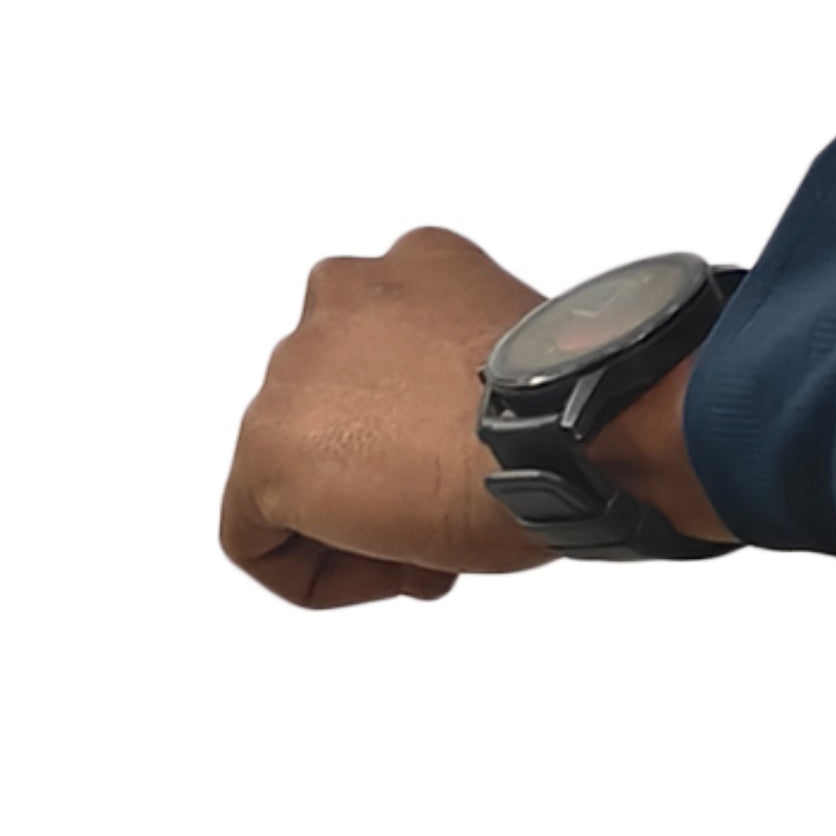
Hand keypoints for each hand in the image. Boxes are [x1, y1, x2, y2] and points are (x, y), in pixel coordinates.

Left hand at [218, 226, 555, 608]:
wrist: (571, 432)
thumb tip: (460, 437)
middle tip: (447, 510)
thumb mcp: (526, 357)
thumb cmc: (577, 404)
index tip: (469, 462)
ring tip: (430, 544)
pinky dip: (317, 572)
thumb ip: (470, 374)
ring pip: (294, 471)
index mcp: (414, 263)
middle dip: (383, 470)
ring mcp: (294, 370)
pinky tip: (399, 568)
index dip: (424, 428)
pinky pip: (258, 538)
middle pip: (332, 410)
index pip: (382, 350)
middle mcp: (342, 294)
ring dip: (354, 515)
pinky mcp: (267, 450)